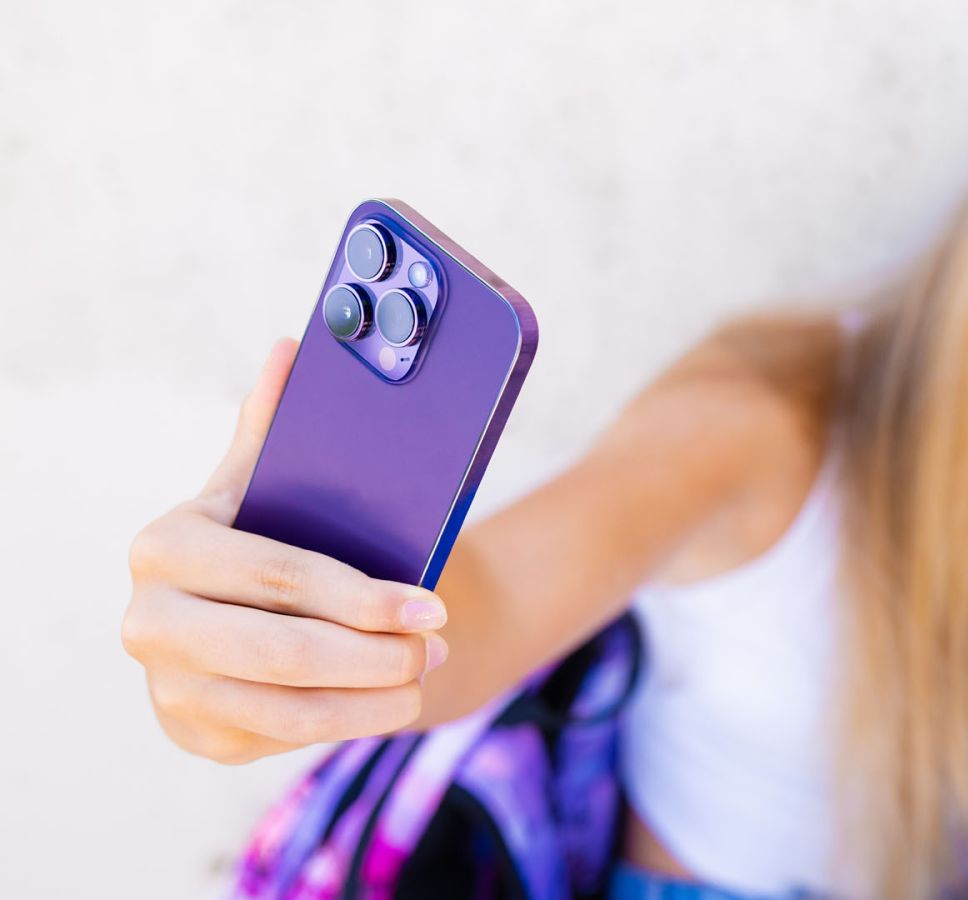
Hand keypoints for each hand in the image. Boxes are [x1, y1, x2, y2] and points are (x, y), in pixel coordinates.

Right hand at [121, 338, 448, 763]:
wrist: (253, 613)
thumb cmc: (277, 533)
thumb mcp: (270, 482)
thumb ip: (275, 425)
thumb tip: (291, 348)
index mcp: (166, 544)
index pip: (281, 577)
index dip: (364, 598)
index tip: (433, 607)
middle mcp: (149, 619)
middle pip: (284, 652)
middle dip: (375, 654)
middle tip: (436, 645)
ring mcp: (166, 684)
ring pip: (289, 707)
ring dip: (372, 698)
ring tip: (424, 673)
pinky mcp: (193, 733)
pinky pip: (281, 738)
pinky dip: (346, 723)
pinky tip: (388, 704)